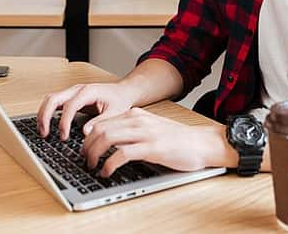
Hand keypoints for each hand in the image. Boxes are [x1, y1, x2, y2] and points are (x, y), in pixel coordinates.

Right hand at [37, 82, 136, 140]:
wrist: (122, 92)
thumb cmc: (119, 100)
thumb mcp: (114, 112)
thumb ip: (100, 122)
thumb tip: (85, 133)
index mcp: (88, 91)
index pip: (70, 105)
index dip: (64, 122)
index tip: (63, 136)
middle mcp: (77, 89)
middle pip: (53, 98)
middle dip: (45, 116)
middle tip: (44, 134)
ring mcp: (72, 92)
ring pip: (50, 99)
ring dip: (43, 114)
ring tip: (43, 132)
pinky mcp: (70, 97)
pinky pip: (54, 103)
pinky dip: (47, 113)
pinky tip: (47, 126)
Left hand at [82, 108, 234, 176]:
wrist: (203, 142)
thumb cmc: (179, 139)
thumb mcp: (151, 128)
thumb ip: (133, 130)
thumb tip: (110, 142)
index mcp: (136, 115)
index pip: (101, 122)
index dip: (87, 137)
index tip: (84, 149)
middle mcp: (138, 120)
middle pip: (99, 129)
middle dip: (86, 147)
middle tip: (85, 160)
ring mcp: (145, 133)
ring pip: (106, 138)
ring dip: (94, 155)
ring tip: (93, 166)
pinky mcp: (152, 148)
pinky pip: (121, 154)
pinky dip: (109, 164)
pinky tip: (106, 172)